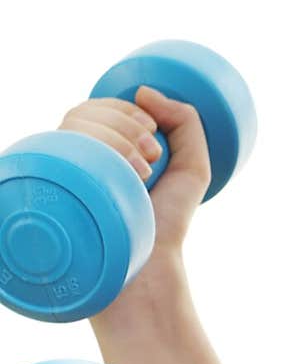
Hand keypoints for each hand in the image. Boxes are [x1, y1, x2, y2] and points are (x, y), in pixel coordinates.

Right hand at [58, 86, 211, 255]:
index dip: (127, 111)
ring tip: (142, 174)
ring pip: (70, 128)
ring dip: (114, 140)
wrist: (147, 272)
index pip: (98, 108)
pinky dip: (92, 151)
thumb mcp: (192, 167)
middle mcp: (76, 161)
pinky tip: (117, 178)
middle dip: (124, 125)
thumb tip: (143, 90)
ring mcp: (62, 176)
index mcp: (101, 151)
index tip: (155, 136)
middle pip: (83, 113)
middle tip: (153, 157)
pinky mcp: (52, 191)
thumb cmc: (166, 223)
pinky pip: (57, 152)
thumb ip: (184, 122)